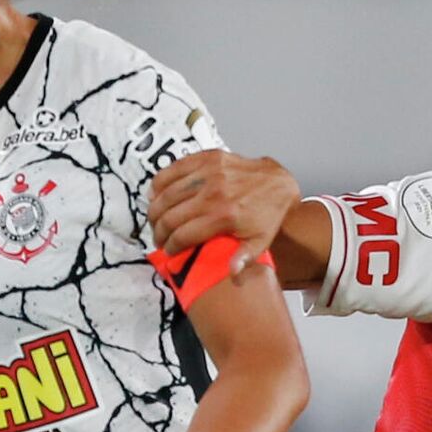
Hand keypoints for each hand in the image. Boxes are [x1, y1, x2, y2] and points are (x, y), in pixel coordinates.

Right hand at [148, 150, 300, 268]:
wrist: (277, 183)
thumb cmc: (266, 215)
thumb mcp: (260, 241)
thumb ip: (243, 258)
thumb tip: (232, 273)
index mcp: (224, 216)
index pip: (184, 234)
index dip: (171, 246)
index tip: (168, 251)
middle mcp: (213, 193)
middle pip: (171, 215)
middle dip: (159, 231)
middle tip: (158, 238)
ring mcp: (208, 173)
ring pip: (167, 193)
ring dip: (155, 209)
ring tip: (154, 220)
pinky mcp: (206, 158)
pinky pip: (173, 169)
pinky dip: (160, 183)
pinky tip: (155, 194)